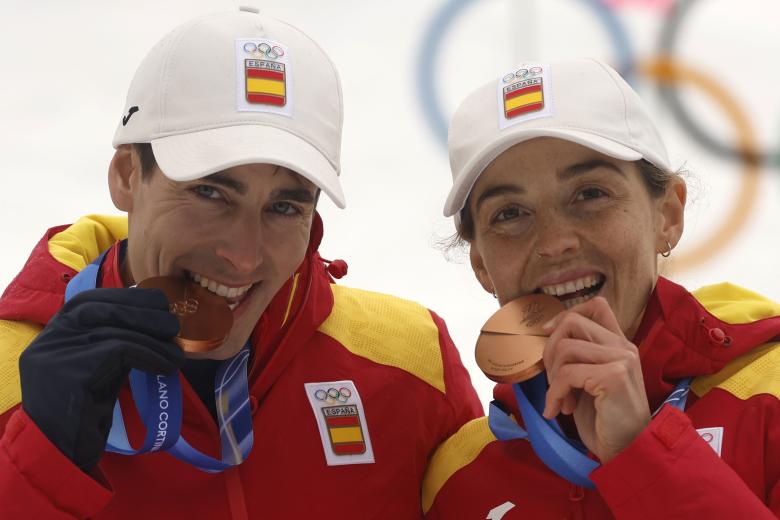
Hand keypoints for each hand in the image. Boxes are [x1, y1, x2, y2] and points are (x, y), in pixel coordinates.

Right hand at [19, 288, 185, 472]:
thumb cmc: (86, 409)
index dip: (128, 297)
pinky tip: (167, 367)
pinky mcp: (71, 373)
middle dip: (144, 312)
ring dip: (155, 341)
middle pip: (102, 309)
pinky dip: (151, 356)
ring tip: (176, 354)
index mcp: (53, 332)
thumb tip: (155, 315)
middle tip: (174, 325)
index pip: (90, 299)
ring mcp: (56, 355)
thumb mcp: (97, 366)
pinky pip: (121, 352)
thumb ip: (111, 339)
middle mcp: (49, 339)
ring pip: (116, 331)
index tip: (159, 303)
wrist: (63, 452)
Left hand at [541, 296, 649, 462]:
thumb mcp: (590, 379)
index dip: (565, 314)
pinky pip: (566, 374)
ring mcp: (621, 360)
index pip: (596, 305)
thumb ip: (580, 356)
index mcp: (619, 344)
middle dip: (550, 350)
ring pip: (565, 348)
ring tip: (561, 400)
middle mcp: (623, 347)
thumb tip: (547, 334)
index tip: (547, 333)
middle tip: (552, 380)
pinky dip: (554, 394)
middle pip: (573, 322)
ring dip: (552, 377)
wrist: (628, 450)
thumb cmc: (605, 418)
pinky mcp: (613, 377)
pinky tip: (560, 410)